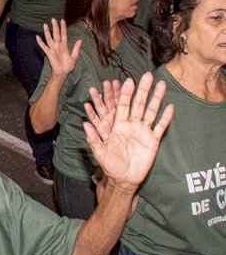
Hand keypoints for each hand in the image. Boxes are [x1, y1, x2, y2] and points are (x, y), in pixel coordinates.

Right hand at [36, 18, 81, 77]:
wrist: (63, 73)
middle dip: (55, 26)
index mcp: (64, 45)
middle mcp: (58, 45)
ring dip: (47, 32)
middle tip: (53, 19)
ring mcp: (52, 49)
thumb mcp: (74, 57)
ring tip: (45, 24)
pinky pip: (44, 46)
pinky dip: (40, 42)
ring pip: (49, 38)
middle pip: (56, 34)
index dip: (63, 27)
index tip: (62, 20)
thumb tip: (80, 40)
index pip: (63, 34)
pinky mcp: (48, 53)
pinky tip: (37, 37)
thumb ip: (76, 48)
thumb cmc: (68, 65)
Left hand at [83, 72, 173, 187]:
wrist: (123, 179)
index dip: (124, 93)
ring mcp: (143, 131)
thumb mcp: (99, 152)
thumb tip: (84, 124)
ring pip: (151, 111)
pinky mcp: (153, 141)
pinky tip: (170, 107)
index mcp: (118, 125)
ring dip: (156, 98)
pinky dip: (165, 117)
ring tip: (162, 85)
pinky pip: (160, 127)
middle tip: (147, 75)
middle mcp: (131, 125)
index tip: (127, 81)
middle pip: (138, 104)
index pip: (121, 105)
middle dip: (142, 90)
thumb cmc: (110, 165)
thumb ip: (93, 138)